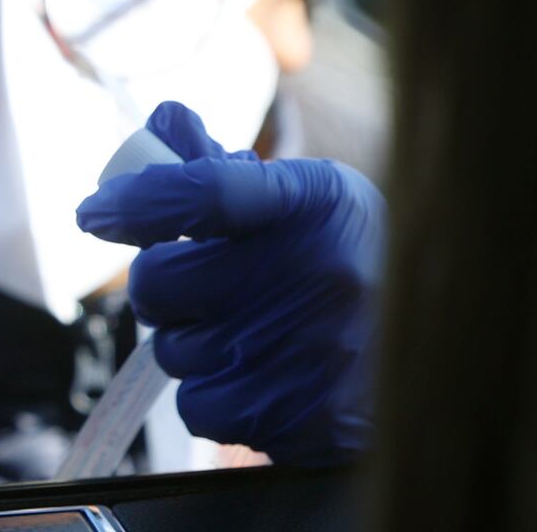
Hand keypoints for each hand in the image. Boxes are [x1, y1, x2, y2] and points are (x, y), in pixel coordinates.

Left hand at [76, 101, 382, 465]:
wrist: (443, 340)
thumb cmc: (349, 256)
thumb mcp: (304, 194)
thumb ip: (222, 167)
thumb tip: (162, 119)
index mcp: (309, 201)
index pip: (206, 190)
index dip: (138, 200)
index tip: (93, 211)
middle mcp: (309, 273)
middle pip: (161, 282)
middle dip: (163, 284)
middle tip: (198, 282)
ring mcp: (304, 351)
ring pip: (172, 349)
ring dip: (189, 339)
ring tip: (244, 328)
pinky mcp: (299, 417)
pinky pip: (198, 406)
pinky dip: (211, 392)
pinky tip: (255, 374)